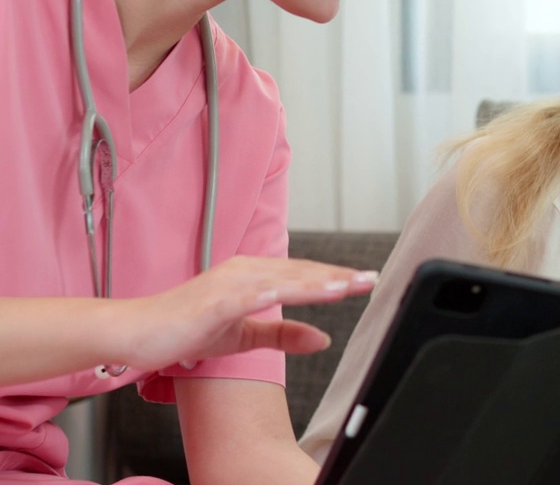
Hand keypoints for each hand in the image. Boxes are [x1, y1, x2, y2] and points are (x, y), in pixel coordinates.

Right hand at [107, 256, 377, 370]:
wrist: (136, 332)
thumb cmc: (185, 329)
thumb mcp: (243, 336)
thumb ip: (282, 334)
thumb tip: (324, 338)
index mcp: (253, 276)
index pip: (304, 276)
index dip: (336, 279)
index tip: (366, 281)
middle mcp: (245, 271)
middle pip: (302, 273)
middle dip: (338, 277)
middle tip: (372, 279)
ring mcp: (230, 282)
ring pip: (284, 279)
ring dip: (318, 282)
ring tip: (349, 286)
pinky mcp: (216, 299)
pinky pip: (255, 294)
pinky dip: (282, 292)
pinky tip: (303, 293)